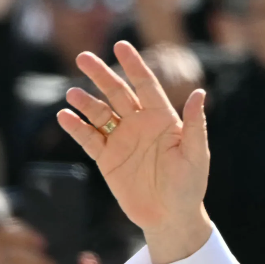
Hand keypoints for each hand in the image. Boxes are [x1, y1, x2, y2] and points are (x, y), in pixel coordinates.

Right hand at [60, 41, 211, 259]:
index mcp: (162, 118)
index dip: (133, 65)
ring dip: (86, 102)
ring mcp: (121, 140)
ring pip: (100, 113)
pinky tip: (65, 117)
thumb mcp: (195, 155)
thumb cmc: (189, 186)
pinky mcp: (107, 159)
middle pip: (117, 93)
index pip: (146, 85)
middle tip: (83, 57)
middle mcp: (139, 124)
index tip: (120, 46)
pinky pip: (89, 139)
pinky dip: (76, 128)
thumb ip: (194, 125)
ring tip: (72, 94)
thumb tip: (199, 93)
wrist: (170, 217)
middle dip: (101, 75)